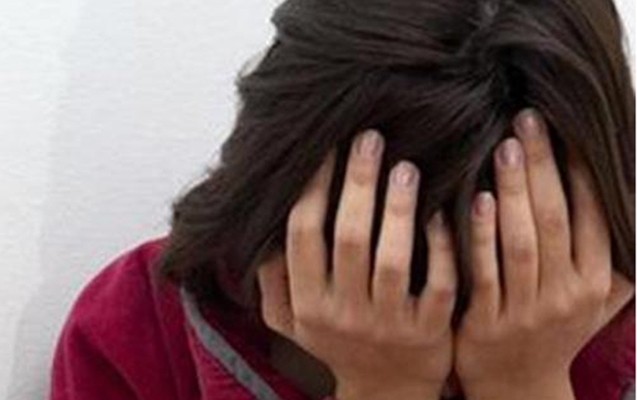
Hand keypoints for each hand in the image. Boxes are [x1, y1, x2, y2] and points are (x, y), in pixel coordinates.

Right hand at [257, 130, 457, 399]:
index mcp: (308, 303)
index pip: (303, 234)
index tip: (327, 148)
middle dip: (359, 182)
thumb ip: (273, 282)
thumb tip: (262, 236)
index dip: (314, 187)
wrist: (383, 394)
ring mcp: (387, 323)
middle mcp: (343, 313)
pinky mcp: (427, 330)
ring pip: (392, 258)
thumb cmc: (336, 346)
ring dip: (399, 208)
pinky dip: (440, 246)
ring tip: (405, 166)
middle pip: (348, 237)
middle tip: (370, 139)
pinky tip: (442, 212)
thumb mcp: (290, 324)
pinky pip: (437, 282)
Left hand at [455, 109, 634, 399]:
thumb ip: (610, 256)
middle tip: (526, 121)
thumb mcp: (595, 299)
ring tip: (503, 148)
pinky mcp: (489, 321)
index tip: (564, 127)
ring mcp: (528, 309)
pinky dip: (479, 236)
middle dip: (541, 167)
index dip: (578, 170)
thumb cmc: (554, 329)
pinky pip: (483, 271)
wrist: (519, 384)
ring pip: (523, 243)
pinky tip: (471, 202)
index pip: (591, 215)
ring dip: (513, 193)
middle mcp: (567, 294)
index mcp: (594, 280)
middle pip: (555, 220)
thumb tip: (625, 201)